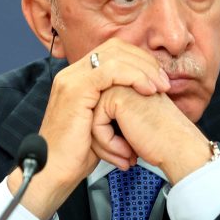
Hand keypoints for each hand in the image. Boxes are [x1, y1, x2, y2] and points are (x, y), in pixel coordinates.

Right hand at [8, 38, 170, 219]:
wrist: (54, 172)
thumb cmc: (78, 154)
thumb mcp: (103, 123)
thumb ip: (117, 104)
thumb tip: (143, 96)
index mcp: (79, 77)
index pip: (114, 51)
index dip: (140, 61)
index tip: (159, 79)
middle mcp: (73, 73)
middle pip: (116, 48)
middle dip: (145, 62)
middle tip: (164, 82)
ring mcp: (72, 79)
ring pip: (115, 55)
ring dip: (143, 69)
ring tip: (160, 88)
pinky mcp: (75, 89)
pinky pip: (111, 71)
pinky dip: (134, 77)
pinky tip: (147, 90)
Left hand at [93, 85, 211, 184]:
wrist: (180, 148)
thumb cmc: (162, 141)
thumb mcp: (134, 123)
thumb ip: (115, 117)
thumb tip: (91, 124)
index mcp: (128, 85)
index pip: (100, 112)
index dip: (109, 138)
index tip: (127, 152)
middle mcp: (123, 81)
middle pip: (93, 114)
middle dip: (105, 142)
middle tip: (124, 156)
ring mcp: (120, 86)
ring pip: (91, 120)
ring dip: (106, 145)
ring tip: (126, 156)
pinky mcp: (117, 97)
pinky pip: (96, 125)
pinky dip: (108, 144)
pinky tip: (127, 151)